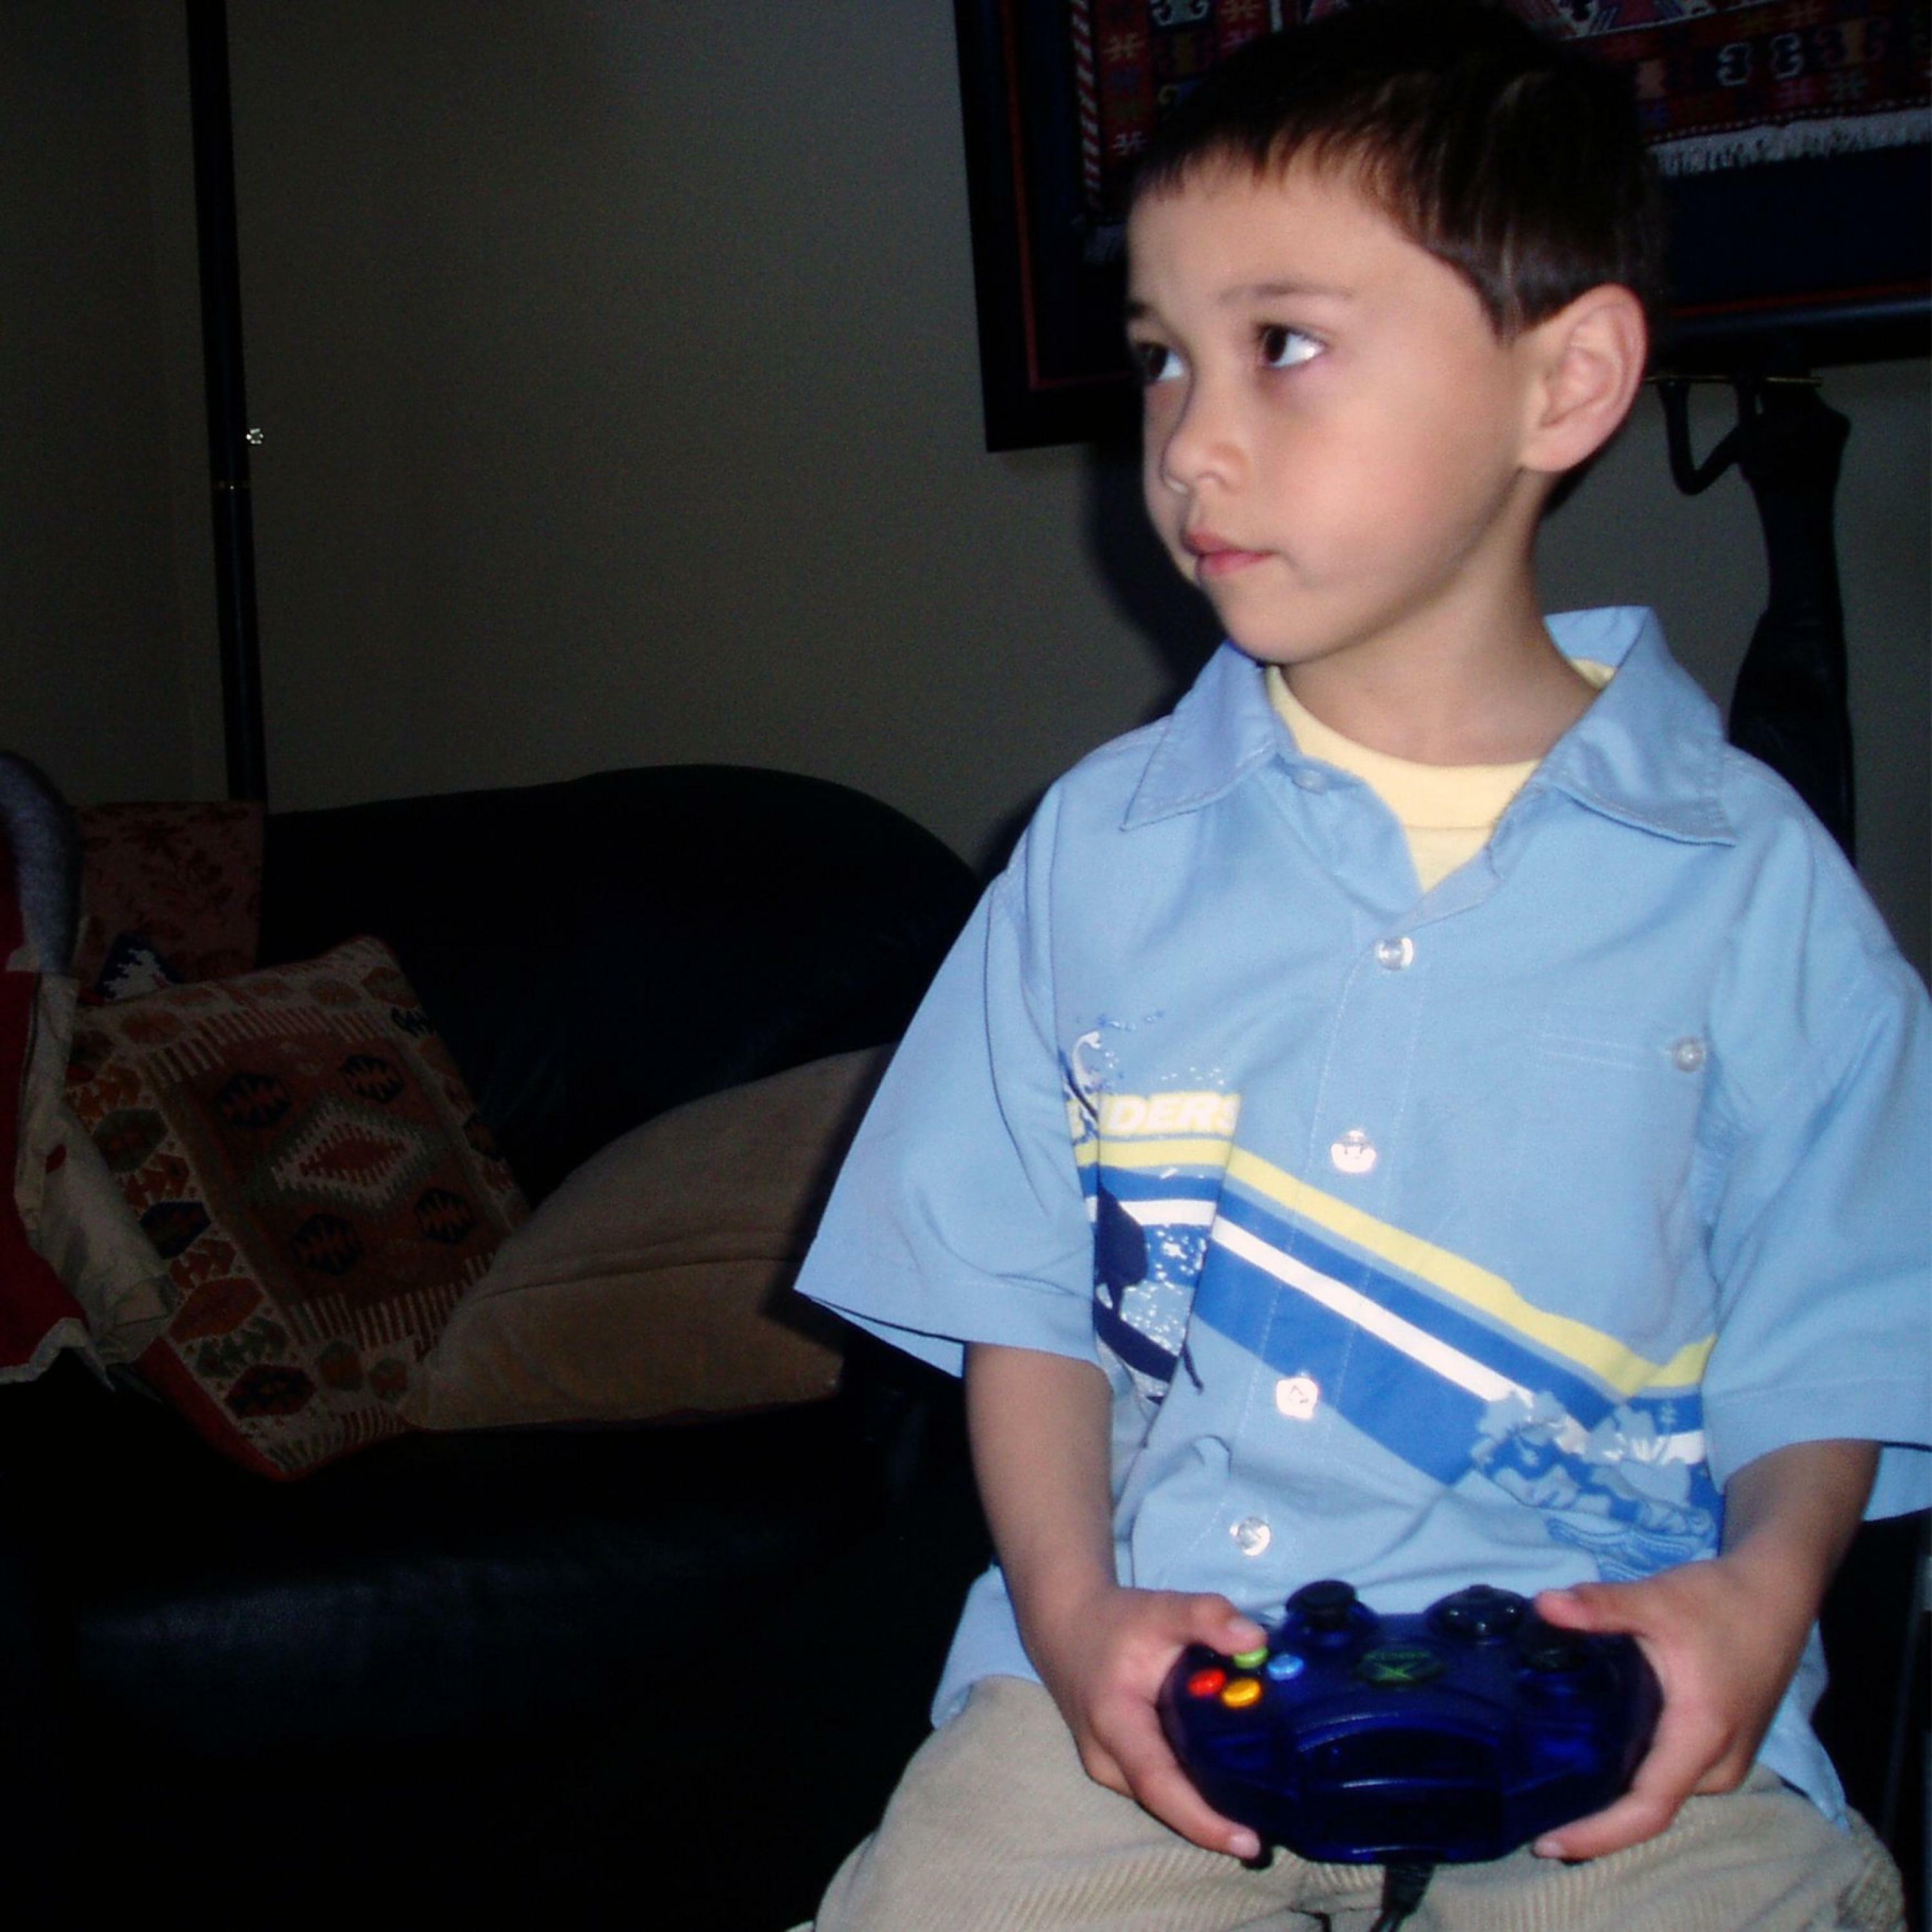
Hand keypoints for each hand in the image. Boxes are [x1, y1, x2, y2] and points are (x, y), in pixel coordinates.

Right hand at [1028, 1581, 1268, 1858]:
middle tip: (1275, 1825)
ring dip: (1206, 1806)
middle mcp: (1106, 1759)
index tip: (1248, 1843)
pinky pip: (1160, 1785)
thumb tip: (1256, 1641)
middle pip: (1168, 1802)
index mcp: (1114, 1724)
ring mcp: (1108, 1768)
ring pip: (1164, 1798)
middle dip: (1217, 1821)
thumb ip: (1206, 1617)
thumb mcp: (1160, 1609)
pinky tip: (1229, 1779)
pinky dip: (1192, 1787)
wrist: (1065, 1625)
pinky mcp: (1117, 1765)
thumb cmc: (1113, 1621)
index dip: (1202, 1820)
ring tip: (1261, 1806)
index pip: (1159, 1784)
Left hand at [1529, 1551, 1810, 1860]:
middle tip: (1529, 1808)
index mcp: (1703, 1738)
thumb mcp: (1658, 1598)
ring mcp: (1726, 1761)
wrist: (1776, 1595)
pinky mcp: (1723, 1749)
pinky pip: (1671, 1776)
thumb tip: (1545, 1606)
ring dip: (1613, 1797)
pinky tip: (1591, 1762)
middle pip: (1649, 1808)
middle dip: (1594, 1819)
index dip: (1598, 1834)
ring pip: (1661, 1792)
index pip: (1647, 1809)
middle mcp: (1719, 1764)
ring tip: (1549, 1790)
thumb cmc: (1721, 1601)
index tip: (1548, 1845)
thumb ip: (1602, 1606)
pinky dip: (1633, 1776)